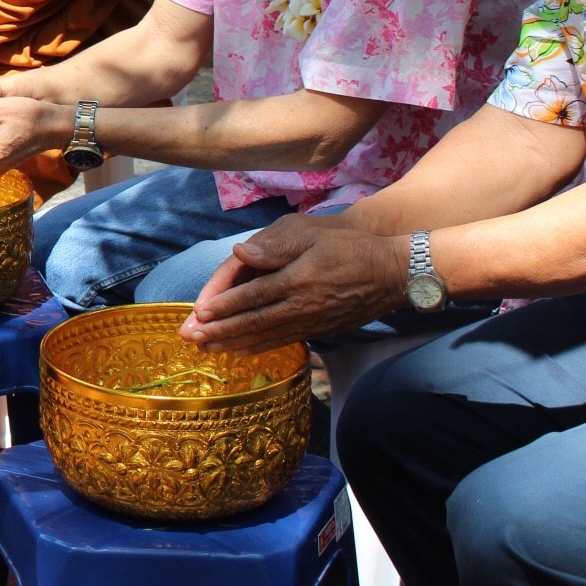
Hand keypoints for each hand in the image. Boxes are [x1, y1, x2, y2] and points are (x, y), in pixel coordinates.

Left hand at [179, 215, 411, 353]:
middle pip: (253, 322)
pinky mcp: (320, 329)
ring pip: (266, 335)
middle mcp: (301, 306)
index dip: (223, 306)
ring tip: (207, 348)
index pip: (251, 296)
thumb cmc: (353, 246)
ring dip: (234, 342)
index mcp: (296, 280)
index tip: (198, 314)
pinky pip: (284, 340)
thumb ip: (276, 246)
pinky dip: (260, 346)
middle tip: (190, 340)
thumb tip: (241, 251)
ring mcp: (312, 321)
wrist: (395, 273)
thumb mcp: (314, 235)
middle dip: (219, 331)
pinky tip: (242, 350)